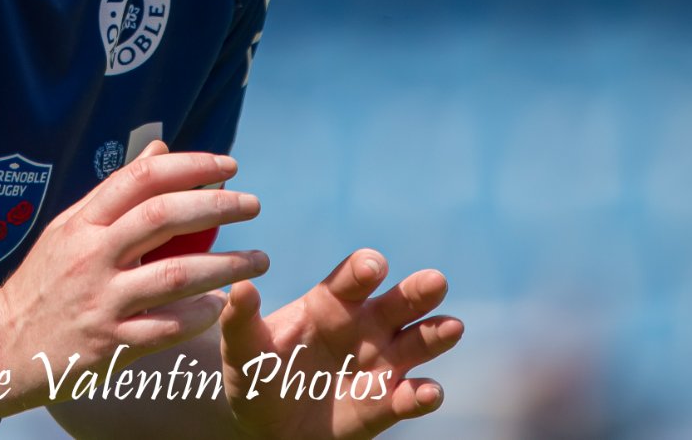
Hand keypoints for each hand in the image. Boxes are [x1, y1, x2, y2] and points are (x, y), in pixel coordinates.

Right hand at [0, 141, 267, 407]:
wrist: (1, 346)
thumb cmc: (44, 282)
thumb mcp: (69, 228)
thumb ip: (116, 192)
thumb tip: (161, 148)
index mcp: (83, 223)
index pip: (142, 179)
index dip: (190, 166)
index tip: (228, 166)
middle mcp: (91, 256)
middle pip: (163, 217)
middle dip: (217, 206)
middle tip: (253, 205)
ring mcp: (101, 301)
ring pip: (175, 275)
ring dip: (225, 265)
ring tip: (259, 259)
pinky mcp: (110, 344)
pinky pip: (167, 327)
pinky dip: (199, 315)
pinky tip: (220, 305)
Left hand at [219, 250, 460, 438]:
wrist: (266, 426)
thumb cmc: (256, 374)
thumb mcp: (241, 348)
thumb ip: (240, 319)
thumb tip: (239, 287)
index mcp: (330, 303)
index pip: (353, 278)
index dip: (365, 268)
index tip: (373, 268)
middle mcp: (364, 327)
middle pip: (398, 302)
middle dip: (418, 291)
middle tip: (436, 281)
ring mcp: (379, 364)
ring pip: (417, 343)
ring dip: (436, 335)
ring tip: (452, 327)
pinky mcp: (385, 403)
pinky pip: (408, 397)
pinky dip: (421, 395)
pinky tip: (429, 392)